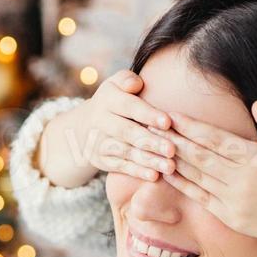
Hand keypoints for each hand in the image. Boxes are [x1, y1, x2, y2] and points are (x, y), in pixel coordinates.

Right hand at [36, 70, 176, 187]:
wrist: (84, 126)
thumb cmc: (114, 101)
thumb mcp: (117, 84)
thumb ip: (127, 80)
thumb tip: (136, 84)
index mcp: (108, 99)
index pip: (129, 106)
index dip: (148, 114)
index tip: (167, 122)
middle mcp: (100, 120)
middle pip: (127, 132)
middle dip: (150, 141)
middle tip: (172, 150)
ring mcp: (99, 142)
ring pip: (125, 152)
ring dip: (148, 160)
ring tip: (169, 166)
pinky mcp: (100, 160)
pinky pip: (120, 167)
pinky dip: (137, 172)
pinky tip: (154, 176)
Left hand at [157, 100, 256, 244]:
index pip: (215, 139)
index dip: (190, 127)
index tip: (171, 115)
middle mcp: (242, 181)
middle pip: (199, 156)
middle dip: (173, 140)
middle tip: (151, 126)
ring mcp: (234, 201)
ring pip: (196, 177)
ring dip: (173, 161)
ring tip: (154, 146)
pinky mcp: (230, 217)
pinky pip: (200, 198)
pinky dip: (182, 185)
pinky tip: (166, 173)